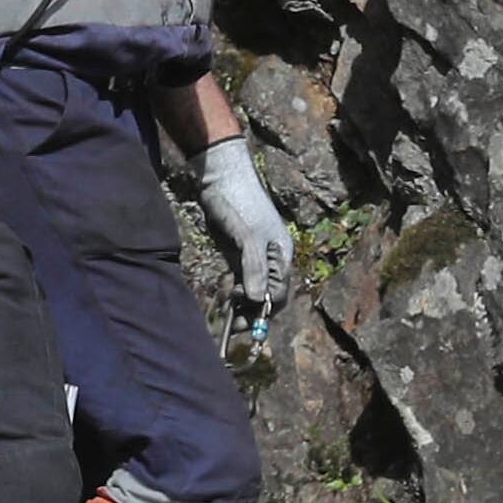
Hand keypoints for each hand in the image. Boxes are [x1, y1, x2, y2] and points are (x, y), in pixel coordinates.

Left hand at [198, 137, 293, 312]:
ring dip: (244, 303)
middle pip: (268, 295)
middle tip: (235, 325)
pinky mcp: (239, 253)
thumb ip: (253, 268)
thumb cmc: (238, 204)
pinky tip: (227, 297)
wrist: (221, 177)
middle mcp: (272, 259)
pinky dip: (237, 291)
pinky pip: (242, 280)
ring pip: (254, 289)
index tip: (245, 322)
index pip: (277, 294)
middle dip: (254, 311)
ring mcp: (255, 257)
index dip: (263, 310)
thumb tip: (256, 298)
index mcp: (282, 256)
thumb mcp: (246, 237)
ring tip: (230, 315)